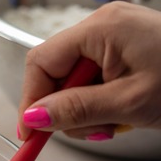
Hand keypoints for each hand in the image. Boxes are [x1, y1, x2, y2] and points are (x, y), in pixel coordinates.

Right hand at [18, 2, 160, 140]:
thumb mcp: (129, 104)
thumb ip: (76, 110)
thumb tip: (33, 117)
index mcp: (101, 29)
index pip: (41, 62)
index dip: (31, 99)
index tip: (31, 132)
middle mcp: (104, 27)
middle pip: (56, 73)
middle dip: (64, 109)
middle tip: (86, 133)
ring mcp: (116, 38)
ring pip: (75, 81)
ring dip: (85, 111)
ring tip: (113, 126)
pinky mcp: (127, 51)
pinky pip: (95, 79)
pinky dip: (100, 103)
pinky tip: (120, 115)